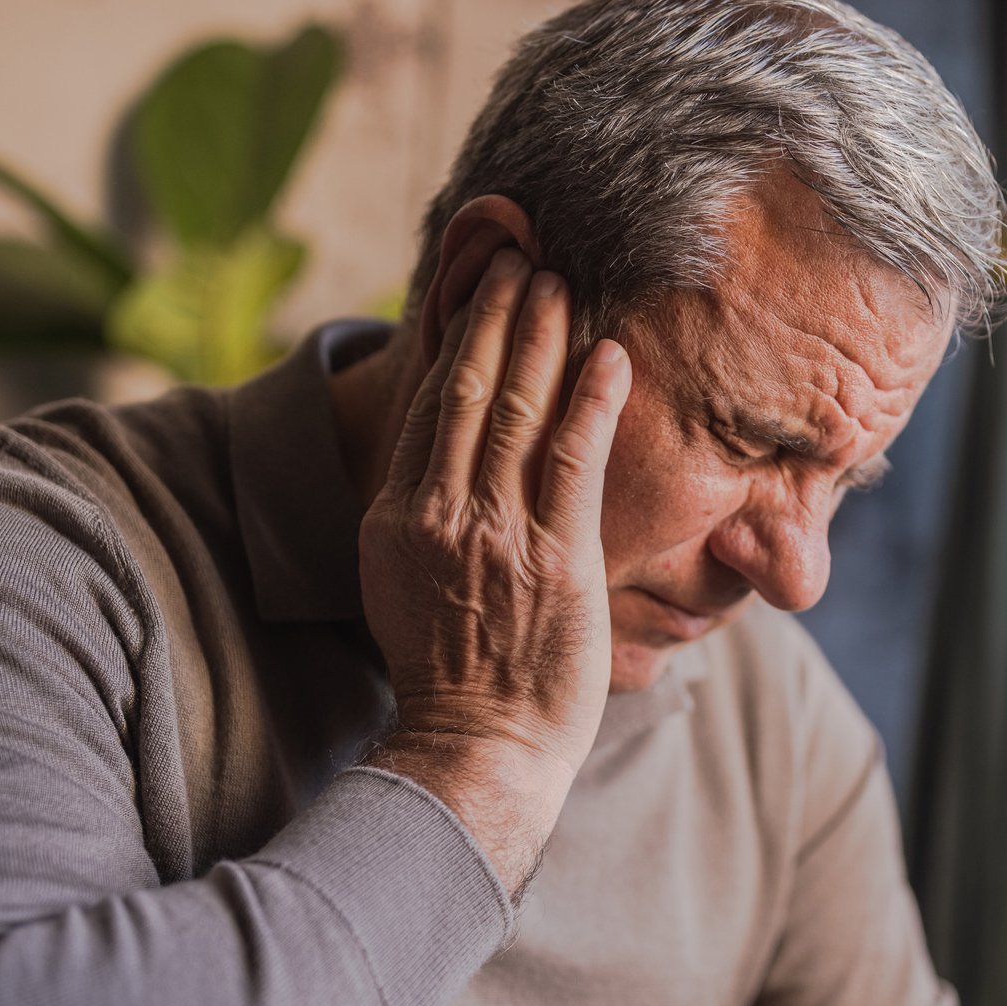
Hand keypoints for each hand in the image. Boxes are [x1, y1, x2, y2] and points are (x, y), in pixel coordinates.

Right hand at [359, 248, 630, 891]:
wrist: (476, 749)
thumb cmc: (452, 678)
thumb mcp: (405, 588)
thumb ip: (421, 521)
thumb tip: (441, 471)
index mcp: (396, 517)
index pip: (430, 405)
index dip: (456, 336)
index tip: (477, 286)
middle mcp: (438, 514)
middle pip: (469, 389)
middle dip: (496, 313)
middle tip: (523, 256)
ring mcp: (495, 534)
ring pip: (518, 409)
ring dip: (543, 336)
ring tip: (563, 282)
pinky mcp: (555, 558)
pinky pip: (573, 460)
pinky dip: (591, 400)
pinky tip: (610, 355)